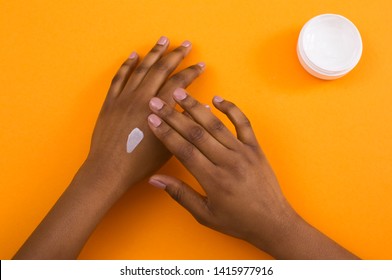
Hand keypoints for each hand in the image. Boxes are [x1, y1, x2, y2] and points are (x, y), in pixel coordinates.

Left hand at [13, 38, 204, 258]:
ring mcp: (124, 97)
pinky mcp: (110, 102)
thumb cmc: (140, 162)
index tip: (201, 64)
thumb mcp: (168, 145)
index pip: (179, 83)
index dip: (192, 72)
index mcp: (158, 108)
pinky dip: (126, 65)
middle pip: (161, 69)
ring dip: (153, 53)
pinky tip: (133, 56)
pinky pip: (119, 78)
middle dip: (175, 55)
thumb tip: (199, 109)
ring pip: (141, 68)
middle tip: (185, 43)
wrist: (109, 169)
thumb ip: (182, 124)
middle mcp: (141, 97)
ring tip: (162, 40)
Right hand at [147, 89, 358, 258]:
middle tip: (157, 102)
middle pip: (196, 133)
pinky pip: (243, 123)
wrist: (273, 222)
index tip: (151, 120)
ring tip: (179, 93)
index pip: (184, 150)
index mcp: (213, 180)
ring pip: (215, 124)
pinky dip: (231, 109)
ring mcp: (243, 152)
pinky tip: (217, 99)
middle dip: (173, 116)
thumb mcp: (205, 215)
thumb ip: (180, 194)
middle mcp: (227, 161)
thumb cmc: (238, 221)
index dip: (166, 133)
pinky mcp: (255, 148)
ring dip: (196, 107)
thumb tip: (155, 179)